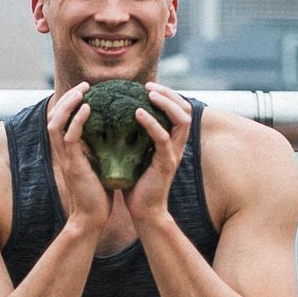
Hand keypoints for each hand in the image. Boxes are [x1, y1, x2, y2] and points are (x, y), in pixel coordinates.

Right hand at [44, 81, 112, 231]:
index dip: (70, 103)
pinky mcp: (73, 164)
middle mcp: (63, 152)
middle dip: (67, 97)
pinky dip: (77, 120)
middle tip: (85, 85)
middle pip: (54, 116)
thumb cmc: (98, 195)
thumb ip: (99, 149)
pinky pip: (70, 136)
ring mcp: (66, 158)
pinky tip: (87, 107)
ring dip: (68, 103)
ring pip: (56, 122)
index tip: (85, 91)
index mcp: (68, 151)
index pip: (61, 120)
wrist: (92, 218)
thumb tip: (114, 133)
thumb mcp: (98, 165)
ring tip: (82, 90)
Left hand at [122, 83, 192, 224]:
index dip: (168, 95)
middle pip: (185, 110)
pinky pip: (163, 138)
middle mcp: (177, 145)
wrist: (143, 211)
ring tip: (149, 92)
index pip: (178, 110)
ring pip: (181, 119)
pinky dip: (152, 123)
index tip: (149, 86)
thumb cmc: (135, 183)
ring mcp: (173, 153)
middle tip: (149, 85)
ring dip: (166, 102)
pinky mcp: (166, 163)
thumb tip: (112, 117)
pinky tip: (138, 113)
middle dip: (169, 93)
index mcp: (171, 141)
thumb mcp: (134, 153)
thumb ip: (132, 136)